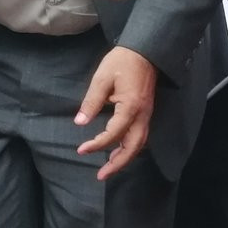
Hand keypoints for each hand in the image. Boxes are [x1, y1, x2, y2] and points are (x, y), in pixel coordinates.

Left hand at [75, 46, 156, 179]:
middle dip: (118, 164)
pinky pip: (140, 136)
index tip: (81, 149)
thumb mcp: (101, 79)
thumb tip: (80, 123)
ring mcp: (147, 114)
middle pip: (133, 147)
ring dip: (125, 158)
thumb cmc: (122, 62)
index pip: (113, 134)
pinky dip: (130, 147)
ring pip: (139, 144)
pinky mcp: (146, 112)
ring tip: (109, 168)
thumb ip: (91, 102)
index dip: (97, 145)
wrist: (145, 51)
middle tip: (101, 176)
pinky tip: (119, 150)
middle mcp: (142, 115)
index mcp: (130, 107)